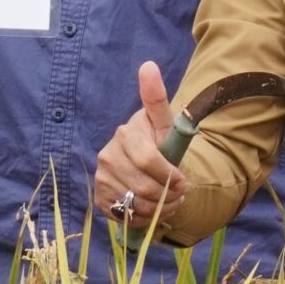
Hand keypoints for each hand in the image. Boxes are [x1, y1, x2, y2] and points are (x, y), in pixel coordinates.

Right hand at [94, 62, 190, 229]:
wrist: (147, 163)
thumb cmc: (160, 139)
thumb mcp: (165, 121)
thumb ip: (157, 98)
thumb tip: (148, 65)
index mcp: (125, 134)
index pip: (147, 160)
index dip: (169, 176)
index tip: (184, 181)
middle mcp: (108, 155)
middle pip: (143, 186)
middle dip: (169, 195)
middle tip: (182, 194)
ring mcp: (102, 177)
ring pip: (135, 204)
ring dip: (160, 209)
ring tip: (171, 202)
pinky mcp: (100, 198)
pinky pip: (125, 216)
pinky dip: (145, 218)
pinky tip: (155, 209)